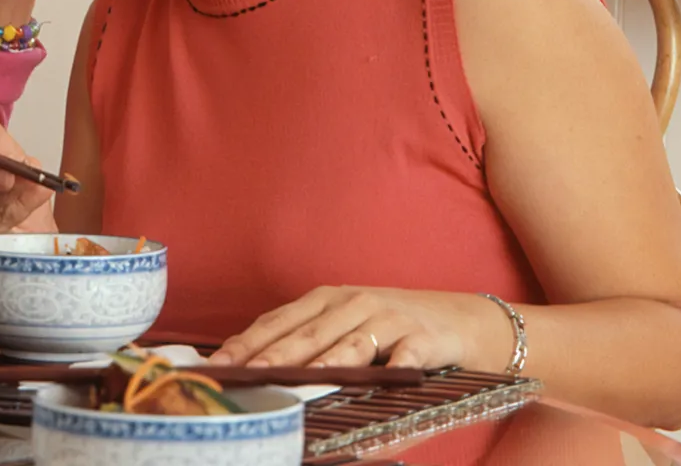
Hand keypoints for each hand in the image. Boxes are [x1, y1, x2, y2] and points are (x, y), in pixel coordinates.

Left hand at [208, 285, 506, 370]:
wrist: (463, 321)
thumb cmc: (393, 328)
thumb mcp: (346, 327)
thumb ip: (306, 341)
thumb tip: (253, 365)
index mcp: (326, 300)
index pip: (276, 322)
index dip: (245, 343)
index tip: (216, 365)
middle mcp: (353, 303)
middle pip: (306, 334)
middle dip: (272, 356)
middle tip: (246, 376)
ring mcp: (389, 318)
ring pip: (350, 345)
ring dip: (325, 363)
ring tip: (301, 380)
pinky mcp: (424, 337)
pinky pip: (407, 355)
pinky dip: (395, 365)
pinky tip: (384, 377)